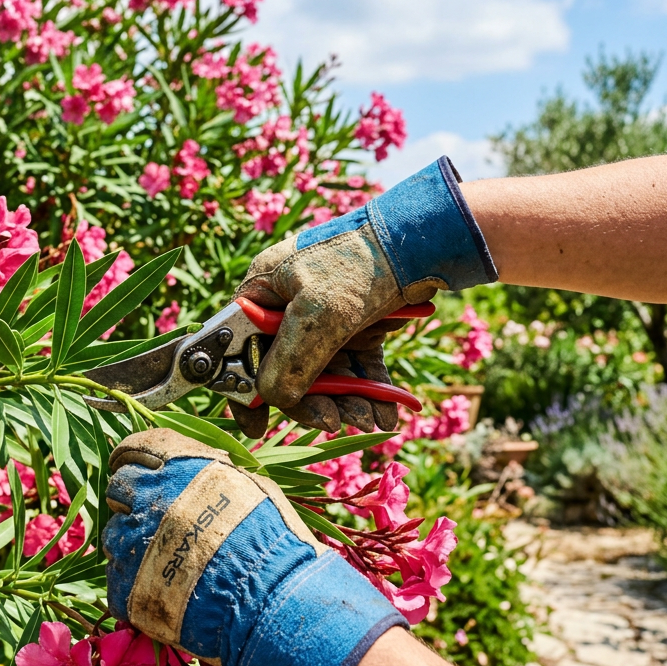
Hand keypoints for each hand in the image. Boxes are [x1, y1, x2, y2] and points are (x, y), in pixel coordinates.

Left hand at [103, 429, 405, 665]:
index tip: (127, 465)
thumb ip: (208, 474)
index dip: (129, 457)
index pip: (135, 448)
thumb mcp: (248, 486)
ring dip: (131, 542)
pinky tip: (160, 589)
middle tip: (151, 518)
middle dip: (130, 499)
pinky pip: (116, 578)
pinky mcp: (126, 586)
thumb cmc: (274, 539)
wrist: (272, 599)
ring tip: (163, 560)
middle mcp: (149, 498)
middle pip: (118, 488)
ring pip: (114, 534)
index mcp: (178, 467)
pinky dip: (133, 583)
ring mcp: (133, 543)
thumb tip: (193, 472)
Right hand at [230, 156, 497, 436]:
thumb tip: (273, 399)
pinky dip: (371, 392)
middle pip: (287, 370)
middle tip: (335, 424)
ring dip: (347, 403)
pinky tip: (388, 416)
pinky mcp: (359, 326)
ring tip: (371, 419)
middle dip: (313, 402)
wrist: (424, 240)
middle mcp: (289, 307)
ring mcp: (325, 318)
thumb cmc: (360, 263)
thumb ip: (289, 361)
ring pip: (327, 376)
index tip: (257, 425)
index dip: (244, 388)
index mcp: (263, 293)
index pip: (241, 349)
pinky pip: (358, 369)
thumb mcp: (318, 314)